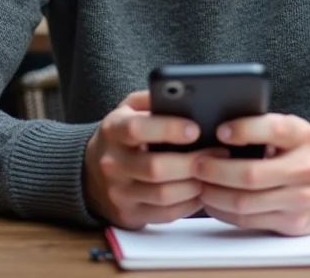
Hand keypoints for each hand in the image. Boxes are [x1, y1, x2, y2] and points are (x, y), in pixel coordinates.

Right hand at [83, 92, 212, 228]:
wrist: (90, 174)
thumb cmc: (122, 136)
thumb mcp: (128, 109)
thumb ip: (151, 99)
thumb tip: (184, 94)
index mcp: (113, 130)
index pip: (137, 129)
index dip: (168, 129)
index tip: (195, 129)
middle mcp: (112, 163)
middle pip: (155, 168)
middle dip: (192, 161)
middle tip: (219, 153)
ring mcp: (119, 193)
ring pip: (164, 194)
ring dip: (196, 184)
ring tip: (214, 171)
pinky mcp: (129, 215)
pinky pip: (166, 214)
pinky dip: (190, 203)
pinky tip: (202, 190)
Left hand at [194, 114, 309, 235]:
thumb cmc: (302, 152)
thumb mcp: (292, 132)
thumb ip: (263, 129)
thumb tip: (215, 130)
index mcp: (302, 136)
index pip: (272, 129)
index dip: (243, 130)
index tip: (219, 131)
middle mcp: (305, 168)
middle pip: (250, 175)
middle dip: (215, 170)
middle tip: (196, 164)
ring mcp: (300, 199)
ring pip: (245, 202)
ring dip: (214, 195)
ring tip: (199, 184)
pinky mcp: (292, 223)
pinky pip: (248, 220)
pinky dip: (223, 212)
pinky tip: (213, 201)